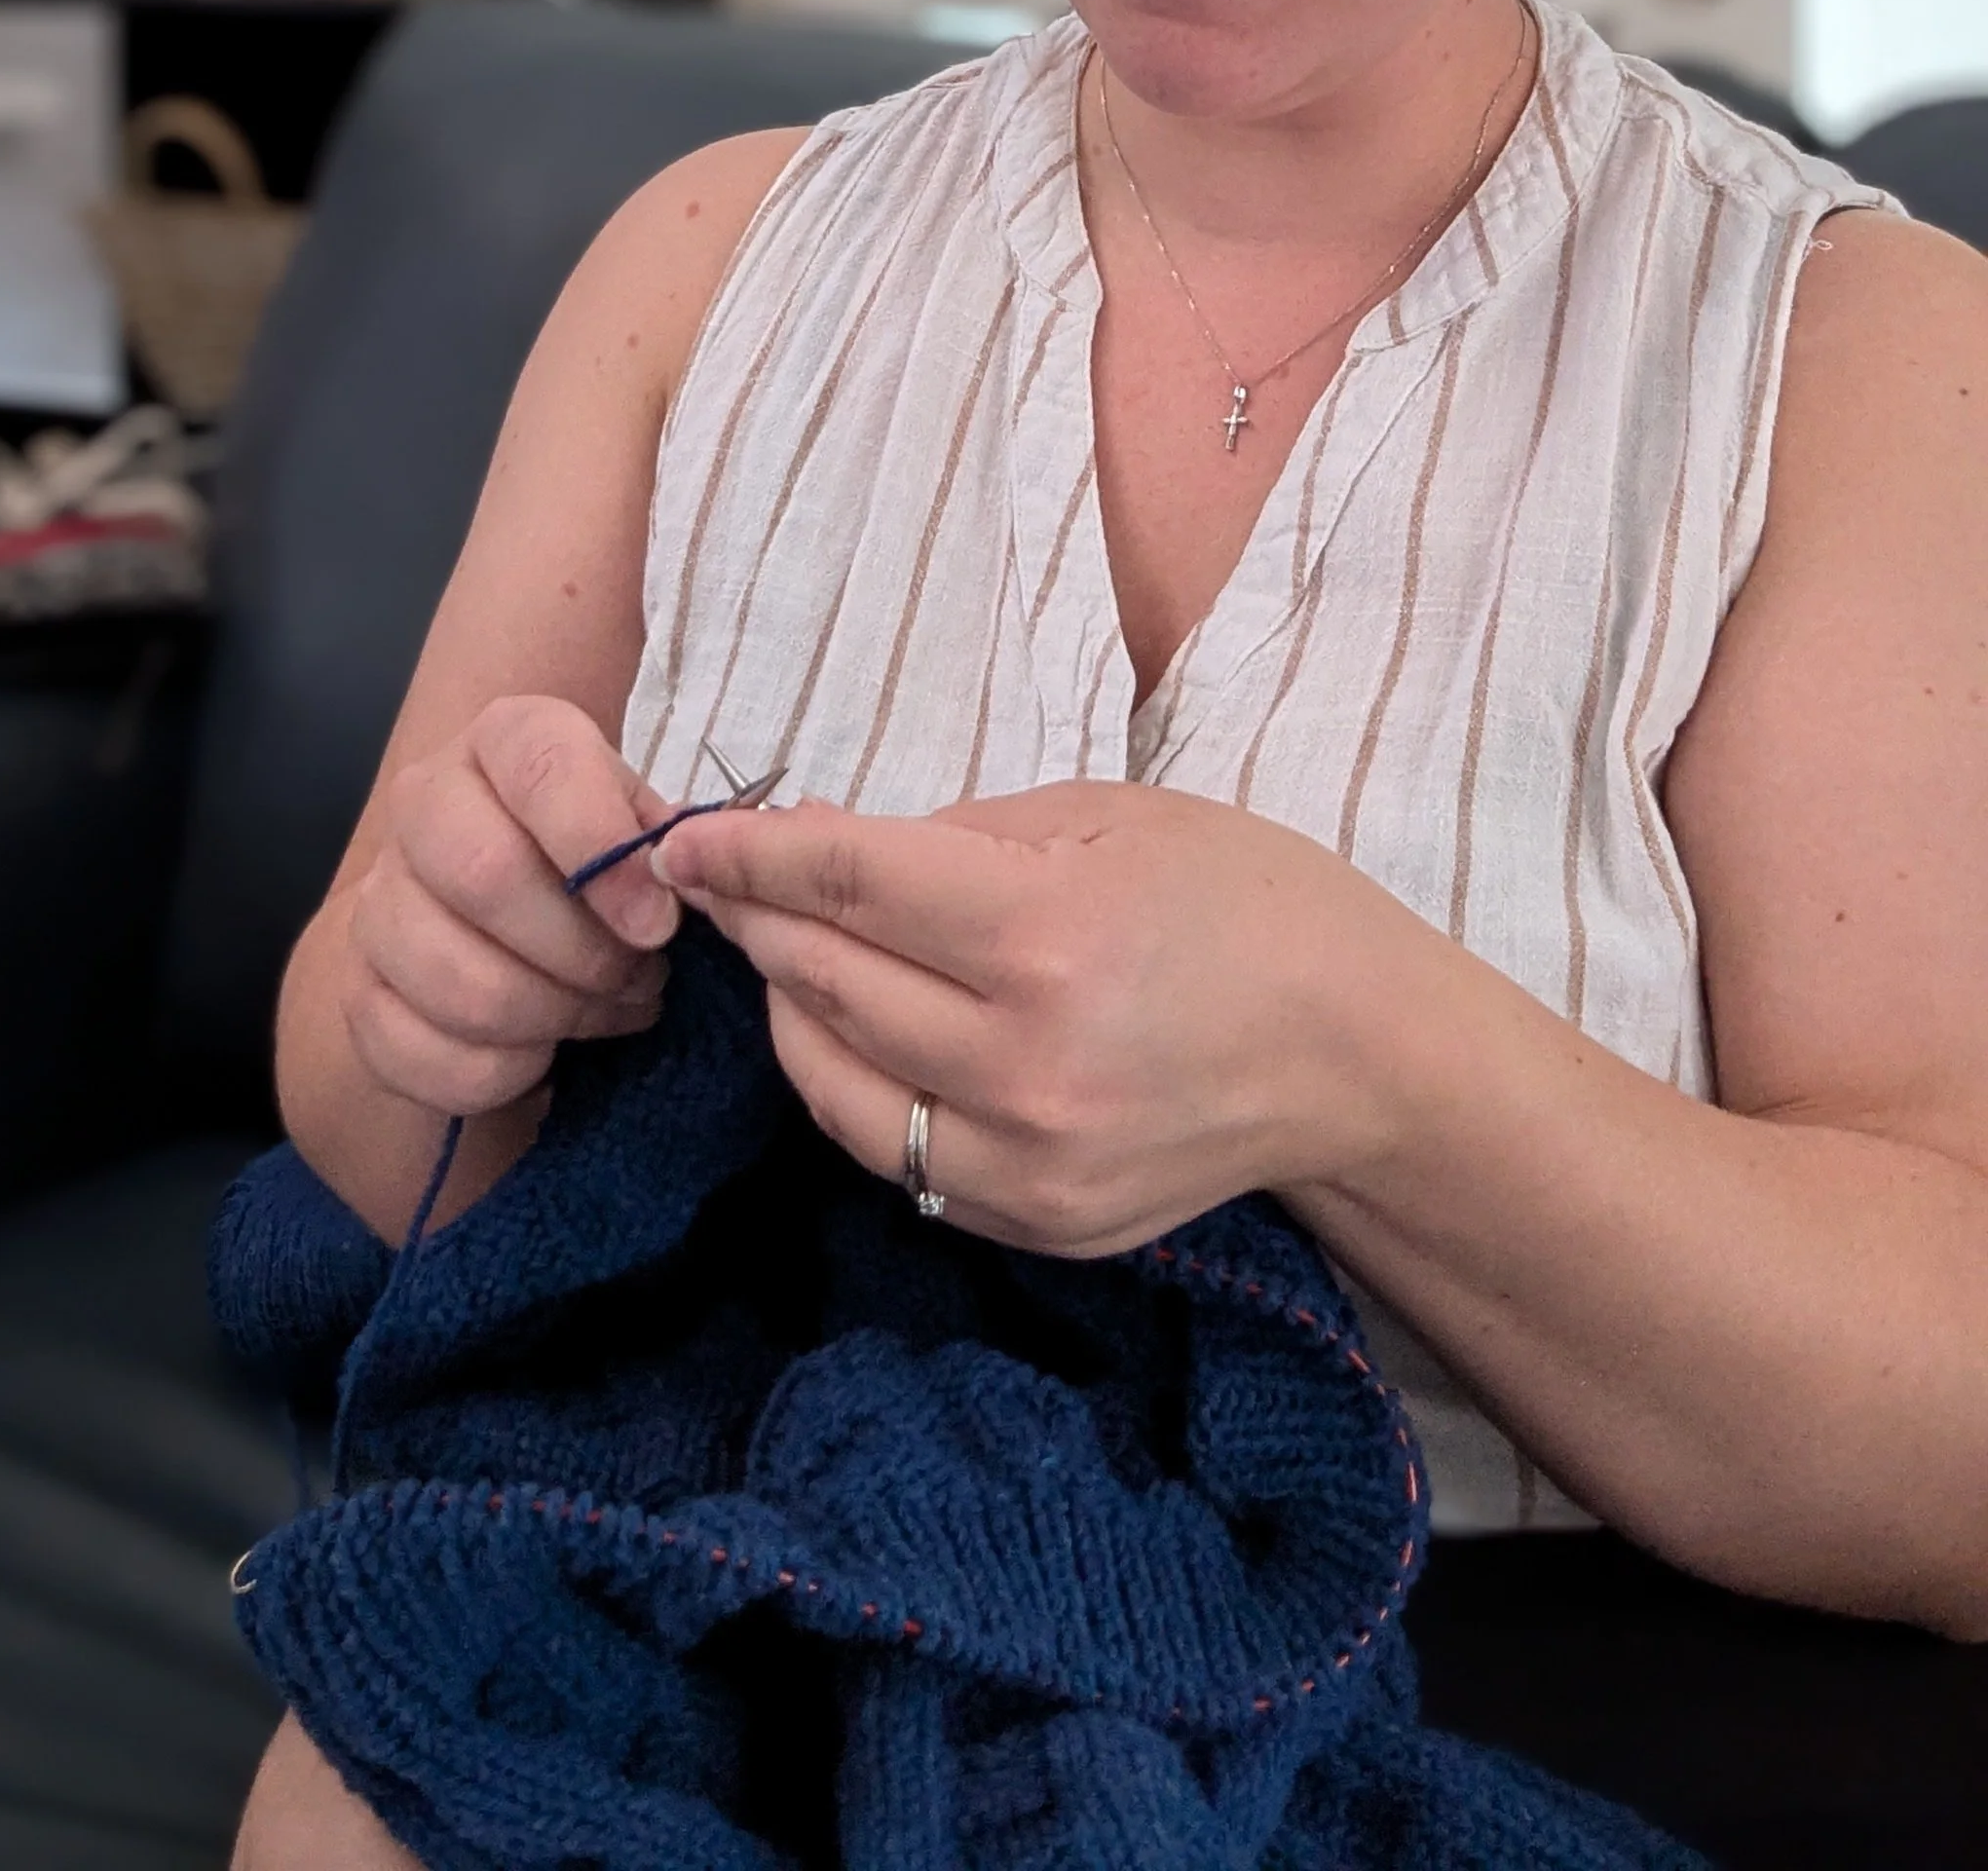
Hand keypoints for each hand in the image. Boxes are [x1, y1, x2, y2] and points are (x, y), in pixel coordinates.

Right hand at [341, 693, 677, 1118]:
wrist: (496, 910)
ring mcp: (377, 900)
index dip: (603, 849)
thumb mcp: (641, 828)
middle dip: (585, 952)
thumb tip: (675, 883)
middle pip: (487, 875)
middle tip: (639, 978)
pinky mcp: (358, 993)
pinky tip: (542, 1049)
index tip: (657, 924)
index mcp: (504, 740)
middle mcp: (422, 803)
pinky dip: (504, 1071)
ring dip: (555, 1017)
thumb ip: (664, 847)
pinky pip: (428, 1054)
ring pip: (461, 982)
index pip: (542, 767)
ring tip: (603, 1010)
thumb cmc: (591, 862)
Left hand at [653, 781, 1419, 1257]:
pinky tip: (863, 1038)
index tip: (683, 840)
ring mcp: (1029, 1164)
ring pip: (839, 1091)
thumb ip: (955, 834)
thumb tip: (821, 848)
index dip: (749, 858)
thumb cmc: (1244, 900)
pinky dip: (861, 1092)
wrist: (1359, 1053)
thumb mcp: (1106, 816)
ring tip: (787, 959)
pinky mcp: (1039, 1225)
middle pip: (827, 987)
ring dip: (791, 1016)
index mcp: (1045, 938)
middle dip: (757, 924)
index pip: (845, 889)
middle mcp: (1024, 1065)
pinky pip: (903, 1160)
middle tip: (725, 884)